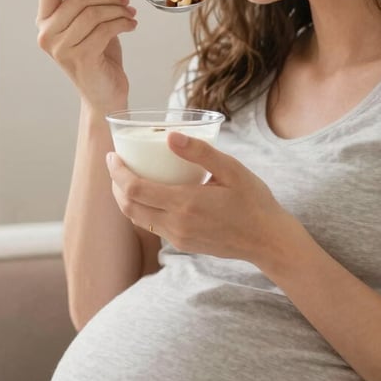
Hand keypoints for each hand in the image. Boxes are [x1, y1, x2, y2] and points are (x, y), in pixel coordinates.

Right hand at [35, 0, 137, 112]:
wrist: (104, 95)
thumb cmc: (97, 57)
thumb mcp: (88, 22)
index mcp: (45, 22)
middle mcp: (47, 35)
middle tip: (126, 0)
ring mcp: (61, 48)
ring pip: (94, 13)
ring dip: (118, 10)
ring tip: (130, 15)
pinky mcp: (81, 58)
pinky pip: (105, 29)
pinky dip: (123, 23)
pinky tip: (131, 26)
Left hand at [106, 132, 297, 263]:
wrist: (267, 240)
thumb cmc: (254, 201)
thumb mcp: (232, 170)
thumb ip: (200, 153)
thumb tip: (169, 135)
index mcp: (186, 204)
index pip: (135, 189)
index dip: (117, 172)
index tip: (112, 156)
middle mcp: (177, 224)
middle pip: (129, 206)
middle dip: (116, 185)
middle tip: (116, 164)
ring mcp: (178, 238)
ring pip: (138, 219)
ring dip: (126, 199)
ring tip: (127, 177)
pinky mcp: (182, 244)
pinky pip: (152, 226)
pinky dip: (141, 209)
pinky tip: (150, 194)